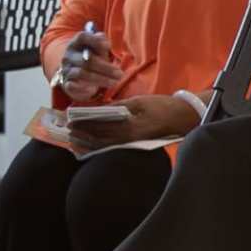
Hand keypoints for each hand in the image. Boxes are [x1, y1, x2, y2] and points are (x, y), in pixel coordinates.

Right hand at [54, 24, 120, 94]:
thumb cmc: (91, 58)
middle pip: (87, 60)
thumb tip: (106, 43)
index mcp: (76, 43)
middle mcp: (69, 56)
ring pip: (82, 74)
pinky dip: (86, 88)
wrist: (75, 75)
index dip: (95, 40)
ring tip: (114, 82)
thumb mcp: (96, 48)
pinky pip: (74, 86)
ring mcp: (66, 70)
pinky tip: (97, 89)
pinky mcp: (66, 84)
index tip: (108, 46)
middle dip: (106, 67)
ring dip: (101, 79)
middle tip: (119, 73)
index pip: (82, 37)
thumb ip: (101, 43)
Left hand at [56, 95, 193, 148]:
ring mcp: (131, 145)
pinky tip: (89, 145)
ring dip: (87, 143)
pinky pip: (112, 148)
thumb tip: (98, 108)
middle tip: (66, 130)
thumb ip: (118, 106)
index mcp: (129, 128)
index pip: (100, 126)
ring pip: (104, 147)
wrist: (184, 118)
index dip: (83, 123)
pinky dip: (99, 147)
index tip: (70, 120)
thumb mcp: (139, 102)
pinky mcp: (134, 147)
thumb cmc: (162, 107)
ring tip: (73, 139)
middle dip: (81, 134)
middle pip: (99, 139)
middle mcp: (128, 140)